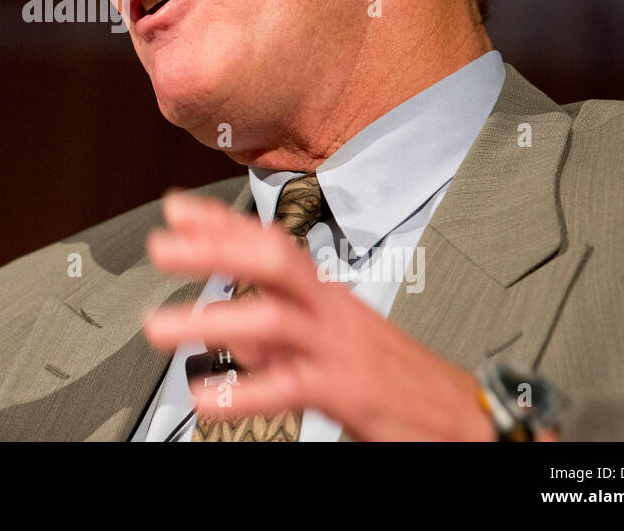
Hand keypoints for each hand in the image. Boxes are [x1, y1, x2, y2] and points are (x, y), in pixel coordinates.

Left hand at [142, 192, 495, 440]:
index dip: (223, 223)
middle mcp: (332, 311)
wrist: (463, 418)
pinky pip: (291, 386)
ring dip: (213, 319)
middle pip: (273, 261)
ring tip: (159, 326)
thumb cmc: (393, 377)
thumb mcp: (329, 342)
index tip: (176, 207)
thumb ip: (276, 333)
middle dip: (215, 248)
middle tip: (160, 246)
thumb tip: (226, 323)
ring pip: (275, 319)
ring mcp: (339, 348)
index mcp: (325, 295)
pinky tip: (208, 397)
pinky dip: (246, 391)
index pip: (271, 243)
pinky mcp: (349, 391)